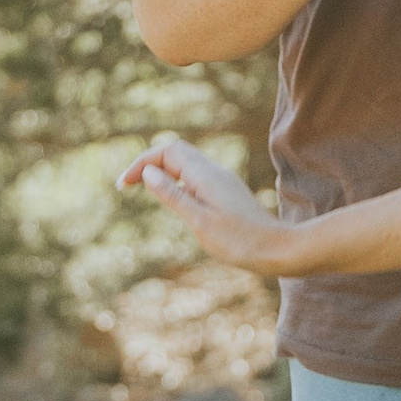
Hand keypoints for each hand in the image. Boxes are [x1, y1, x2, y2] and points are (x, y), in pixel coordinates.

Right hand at [118, 135, 299, 272]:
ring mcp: (222, 181)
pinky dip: (176, 181)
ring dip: (162, 171)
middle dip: (149, 162)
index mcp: (206, 175)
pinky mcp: (226, 192)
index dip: (142, 162)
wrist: (277, 249)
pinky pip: (195, 176)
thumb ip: (173, 195)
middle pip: (176, 152)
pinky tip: (171, 199)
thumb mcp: (199, 221)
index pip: (167, 151)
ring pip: (186, 164)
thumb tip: (149, 172)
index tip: (123, 184)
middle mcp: (214, 172)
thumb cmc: (239, 241)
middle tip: (127, 184)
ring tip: (142, 188)